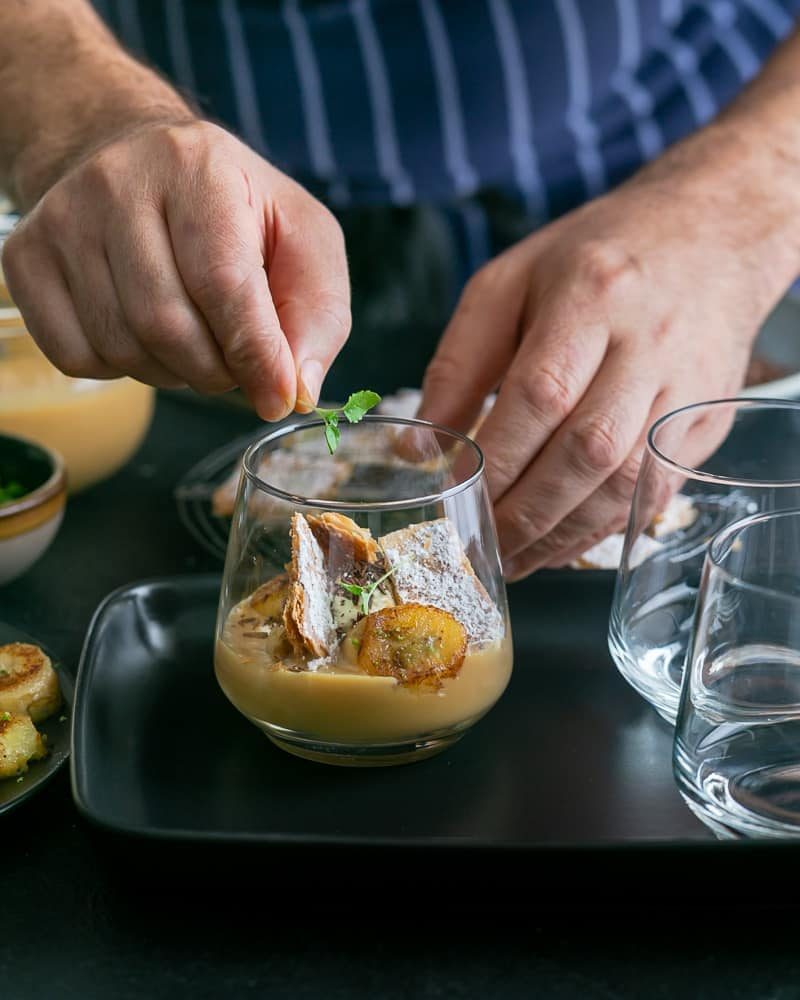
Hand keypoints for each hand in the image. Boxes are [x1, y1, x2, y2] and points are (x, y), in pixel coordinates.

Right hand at [1, 120, 349, 418]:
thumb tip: (297, 390)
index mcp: (198, 168)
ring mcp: (62, 220)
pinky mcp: (27, 260)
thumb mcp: (303, 240)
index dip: (255, 355)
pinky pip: (75, 356)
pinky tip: (145, 337)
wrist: (140, 163)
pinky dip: (122, 369)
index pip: (223, 283)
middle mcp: (118, 183)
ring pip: (122, 346)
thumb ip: (317, 314)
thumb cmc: (235, 210)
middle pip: (166, 325)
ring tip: (195, 343)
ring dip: (173, 373)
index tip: (278, 398)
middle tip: (236, 364)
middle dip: (216, 371)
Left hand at [419, 142, 792, 578]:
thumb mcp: (509, 282)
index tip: (456, 494)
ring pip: (627, 482)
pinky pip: (656, 492)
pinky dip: (605, 528)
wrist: (708, 235)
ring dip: (564, 534)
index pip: (541, 393)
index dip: (497, 456)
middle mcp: (648, 343)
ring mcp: (686, 387)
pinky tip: (562, 543)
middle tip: (481, 544)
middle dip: (527, 511)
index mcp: (591, 294)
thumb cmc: (593, 258)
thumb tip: (422, 446)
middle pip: (588, 448)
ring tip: (515, 559)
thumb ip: (459, 362)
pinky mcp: (707, 420)